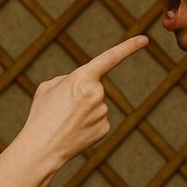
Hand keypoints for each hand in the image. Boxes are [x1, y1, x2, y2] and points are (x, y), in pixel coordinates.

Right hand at [19, 36, 148, 166]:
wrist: (42, 147)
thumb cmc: (42, 114)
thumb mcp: (48, 87)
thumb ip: (69, 79)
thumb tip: (84, 85)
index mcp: (82, 78)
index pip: (110, 58)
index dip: (129, 47)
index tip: (145, 39)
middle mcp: (97, 93)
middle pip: (94, 87)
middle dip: (81, 94)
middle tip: (62, 108)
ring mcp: (103, 112)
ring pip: (96, 104)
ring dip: (83, 110)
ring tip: (65, 120)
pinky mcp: (105, 128)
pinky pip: (99, 120)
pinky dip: (88, 124)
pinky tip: (75, 130)